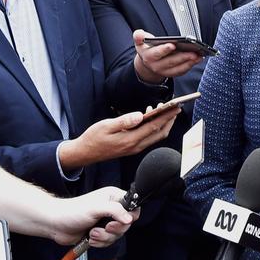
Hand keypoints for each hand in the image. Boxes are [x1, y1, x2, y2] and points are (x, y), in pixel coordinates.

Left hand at [48, 186, 138, 246]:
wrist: (55, 224)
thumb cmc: (72, 211)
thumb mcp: (96, 208)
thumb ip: (115, 210)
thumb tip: (130, 219)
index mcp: (114, 198)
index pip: (133, 207)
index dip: (129, 216)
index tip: (117, 220)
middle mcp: (112, 209)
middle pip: (126, 224)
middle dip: (114, 230)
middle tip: (105, 228)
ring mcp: (106, 222)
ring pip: (117, 235)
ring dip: (104, 238)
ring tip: (92, 233)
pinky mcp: (100, 233)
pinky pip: (108, 242)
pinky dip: (99, 243)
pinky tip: (89, 238)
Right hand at [58, 108, 178, 170]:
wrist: (84, 153)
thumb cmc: (93, 138)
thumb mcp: (106, 126)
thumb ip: (124, 121)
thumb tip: (140, 115)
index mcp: (130, 140)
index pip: (154, 127)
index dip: (167, 116)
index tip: (176, 107)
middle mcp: (136, 146)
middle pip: (160, 133)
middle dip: (169, 120)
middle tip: (175, 107)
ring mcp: (135, 148)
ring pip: (155, 136)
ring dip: (162, 123)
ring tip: (163, 109)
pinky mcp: (132, 147)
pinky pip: (148, 137)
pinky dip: (153, 127)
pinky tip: (149, 116)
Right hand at [133, 29, 202, 83]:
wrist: (148, 61)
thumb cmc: (148, 48)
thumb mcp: (141, 41)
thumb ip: (139, 36)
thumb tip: (139, 34)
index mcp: (148, 56)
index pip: (156, 54)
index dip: (164, 50)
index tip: (172, 45)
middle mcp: (156, 66)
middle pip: (170, 62)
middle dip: (182, 57)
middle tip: (193, 52)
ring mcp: (164, 71)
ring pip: (177, 69)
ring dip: (189, 63)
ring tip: (198, 56)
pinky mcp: (172, 73)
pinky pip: (181, 71)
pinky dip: (190, 65)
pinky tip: (198, 59)